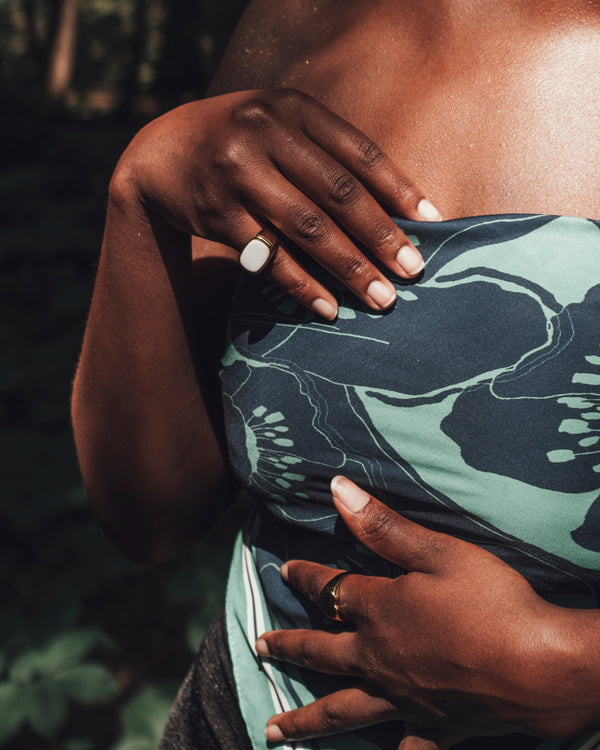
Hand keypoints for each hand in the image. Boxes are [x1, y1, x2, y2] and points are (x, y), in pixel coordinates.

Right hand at [116, 88, 440, 317]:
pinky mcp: (217, 214)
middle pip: (337, 194)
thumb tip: (393, 210)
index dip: (399, 190)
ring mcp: (237, 173)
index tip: (432, 224)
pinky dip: (302, 285)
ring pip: (306, 229)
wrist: (162, 154)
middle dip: (380, 237)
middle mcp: (264, 133)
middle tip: (413, 272)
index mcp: (292, 109)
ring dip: (349, 268)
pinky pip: (269, 257)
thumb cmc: (241, 144)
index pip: (359, 152)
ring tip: (382, 299)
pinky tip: (328, 307)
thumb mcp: (281, 129)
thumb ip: (326, 156)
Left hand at [256, 476, 599, 744]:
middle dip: (289, 646)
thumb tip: (336, 489)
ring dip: (305, 720)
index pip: (329, 588)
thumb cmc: (490, 602)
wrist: (539, 666)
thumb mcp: (436, 552)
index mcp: (379, 611)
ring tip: (273, 731)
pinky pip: (405, 747)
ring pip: (342, 709)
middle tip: (260, 646)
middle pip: (321, 652)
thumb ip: (382, 525)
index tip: (283, 570)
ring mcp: (403, 697)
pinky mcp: (434, 725)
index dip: (304, 576)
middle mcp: (379, 658)